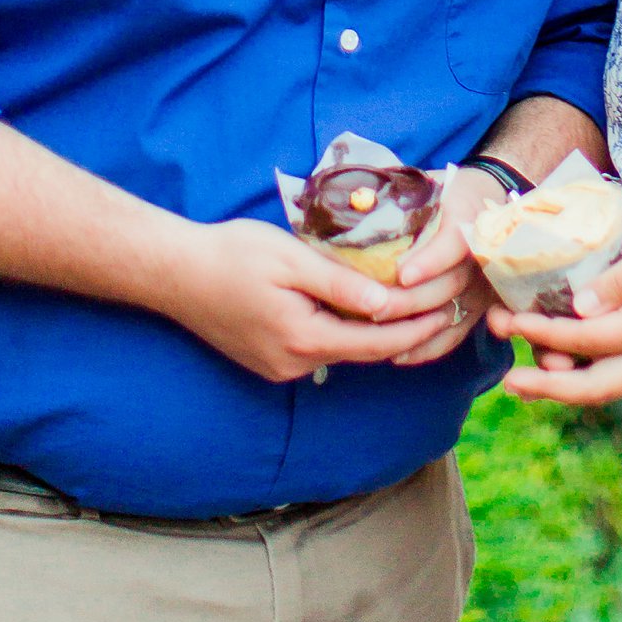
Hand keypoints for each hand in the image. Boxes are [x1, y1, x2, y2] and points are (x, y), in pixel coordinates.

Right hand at [156, 217, 460, 384]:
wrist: (174, 273)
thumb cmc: (232, 255)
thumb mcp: (293, 260)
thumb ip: (342, 285)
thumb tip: (389, 305)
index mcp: (304, 340)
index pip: (376, 344)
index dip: (415, 330)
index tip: (448, 314)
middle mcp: (294, 364)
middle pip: (361, 350)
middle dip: (401, 331)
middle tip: (441, 308)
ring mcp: (278, 366)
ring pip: (339, 348)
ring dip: (370, 329)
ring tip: (408, 303)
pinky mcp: (267, 359)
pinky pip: (318, 346)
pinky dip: (342, 329)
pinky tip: (356, 306)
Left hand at [388, 167, 501, 367]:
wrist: (487, 198)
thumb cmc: (447, 190)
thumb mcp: (429, 183)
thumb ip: (400, 196)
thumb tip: (353, 201)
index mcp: (469, 218)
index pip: (455, 243)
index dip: (430, 261)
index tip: (401, 274)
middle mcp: (483, 257)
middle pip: (449, 285)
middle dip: (410, 300)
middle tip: (373, 308)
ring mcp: (483, 286)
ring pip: (450, 313)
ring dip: (414, 328)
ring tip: (376, 333)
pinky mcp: (479, 307)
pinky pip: (455, 335)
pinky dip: (428, 347)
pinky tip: (398, 354)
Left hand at [491, 215, 621, 405]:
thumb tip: (579, 307)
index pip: (586, 339)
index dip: (544, 333)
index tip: (511, 322)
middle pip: (593, 388)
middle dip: (547, 387)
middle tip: (508, 381)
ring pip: (608, 390)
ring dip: (566, 387)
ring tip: (528, 378)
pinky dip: (589, 377)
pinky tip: (570, 363)